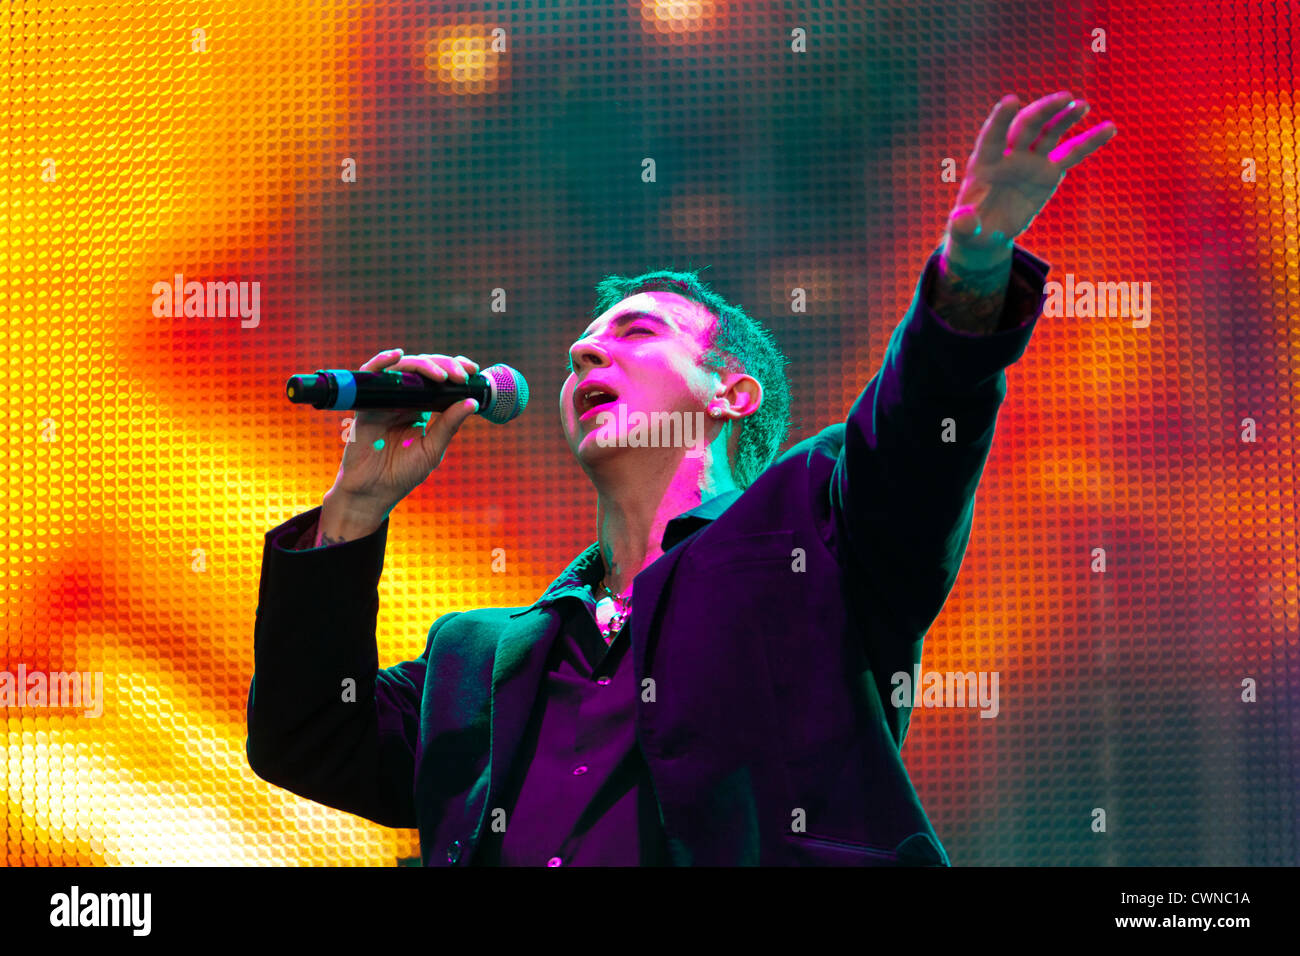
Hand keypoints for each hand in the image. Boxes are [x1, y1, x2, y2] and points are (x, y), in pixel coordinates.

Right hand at [327, 348, 480, 513]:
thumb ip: (449, 425)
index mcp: (422, 408)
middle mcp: (404, 399)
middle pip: (424, 369)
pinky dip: (382, 362)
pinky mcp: (366, 405)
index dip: (454, 369)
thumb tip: (472, 403)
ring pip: (403, 368)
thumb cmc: (402, 474)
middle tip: (462, 375)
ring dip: (423, 365)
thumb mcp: (432, 449)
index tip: (473, 371)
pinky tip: (397, 355)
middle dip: (445, 365)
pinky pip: (371, 377)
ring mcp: (385, 400)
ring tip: (442, 375)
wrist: (372, 493)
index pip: (439, 380)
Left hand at [945, 90, 1117, 268]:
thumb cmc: (972, 229)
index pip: (992, 137)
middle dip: (1043, 112)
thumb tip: (961, 220)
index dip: (1000, 120)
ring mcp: (1030, 161)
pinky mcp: (1049, 171)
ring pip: (1049, 133)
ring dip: (1065, 117)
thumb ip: (962, 224)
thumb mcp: (964, 231)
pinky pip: (1071, 153)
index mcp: (983, 164)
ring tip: (1082, 105)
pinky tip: (1109, 128)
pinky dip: (1089, 141)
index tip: (1011, 101)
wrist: (989, 231)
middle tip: (1064, 98)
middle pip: (1026, 127)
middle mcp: (1009, 156)